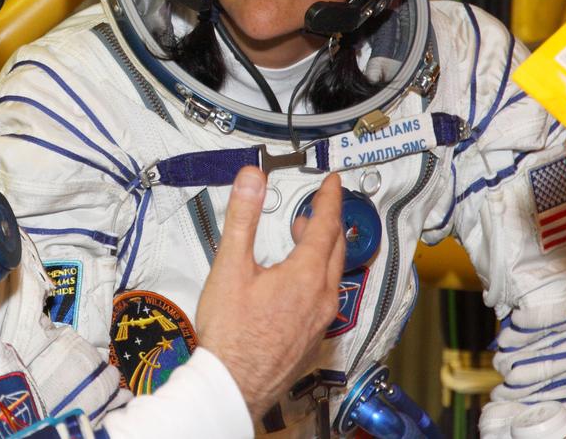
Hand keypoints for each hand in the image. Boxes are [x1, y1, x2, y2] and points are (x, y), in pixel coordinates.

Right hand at [196, 168, 344, 420]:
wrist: (233, 385)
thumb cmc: (230, 333)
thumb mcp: (230, 265)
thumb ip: (243, 217)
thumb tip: (252, 179)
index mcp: (306, 275)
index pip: (326, 225)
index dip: (330, 199)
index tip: (332, 183)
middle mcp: (321, 298)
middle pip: (335, 250)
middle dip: (329, 222)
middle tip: (322, 205)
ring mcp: (320, 321)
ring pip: (331, 275)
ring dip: (322, 250)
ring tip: (304, 237)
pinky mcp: (312, 339)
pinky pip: (325, 299)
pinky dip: (317, 277)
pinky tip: (296, 282)